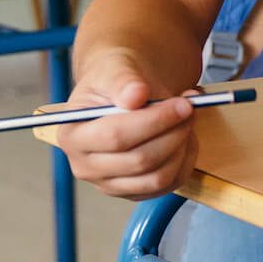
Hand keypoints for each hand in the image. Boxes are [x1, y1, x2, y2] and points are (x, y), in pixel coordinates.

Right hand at [53, 49, 198, 199]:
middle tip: (190, 108)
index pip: (115, 137)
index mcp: (72, 135)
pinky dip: (185, 161)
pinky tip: (185, 137)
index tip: (182, 104)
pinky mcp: (133, 192)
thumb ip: (123, 80)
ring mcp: (109, 185)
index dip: (154, 121)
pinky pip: (169, 185)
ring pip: (157, 178)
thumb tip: (135, 95)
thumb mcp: (114, 68)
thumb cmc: (114, 79)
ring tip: (187, 119)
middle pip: (139, 161)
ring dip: (181, 147)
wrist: (122, 93)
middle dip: (173, 133)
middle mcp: (85, 166)